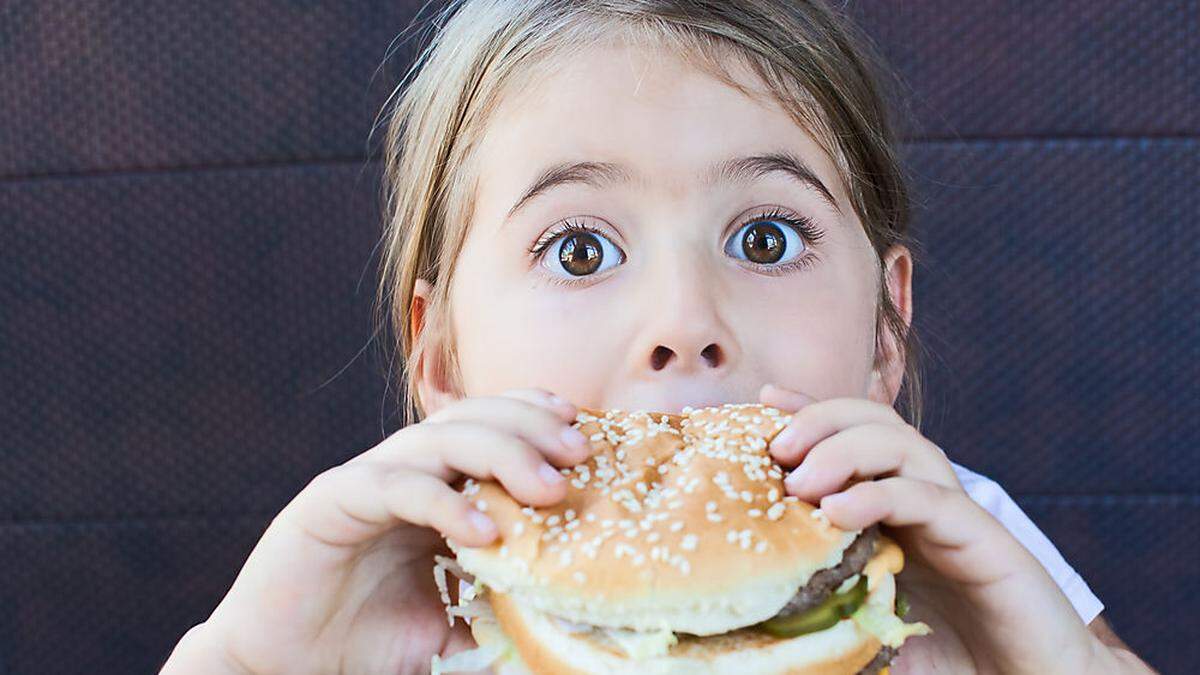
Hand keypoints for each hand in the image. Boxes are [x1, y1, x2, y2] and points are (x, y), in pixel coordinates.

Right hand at [160, 388, 590, 674]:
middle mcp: (402, 472)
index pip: (488, 426)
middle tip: (578, 455)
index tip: (584, 434)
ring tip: (548, 490)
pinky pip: (394, 487)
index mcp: (432, 485)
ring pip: (438, 441)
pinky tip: (483, 529)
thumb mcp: (452, 621)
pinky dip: (442, 501)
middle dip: (530, 428)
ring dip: (500, 456)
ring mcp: (366, 481)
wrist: (285, 666)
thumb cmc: (367, 643)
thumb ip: (498, 609)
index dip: (534, 417)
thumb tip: (569, 625)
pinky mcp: (330, 502)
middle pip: (471, 420)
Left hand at [759, 383, 1106, 674]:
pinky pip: (931, 500)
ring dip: (845, 449)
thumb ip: (829, 609)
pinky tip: (841, 510)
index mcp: (897, 510)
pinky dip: (883, 495)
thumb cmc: (952, 660)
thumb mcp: (871, 627)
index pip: (853, 436)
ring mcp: (956, 516)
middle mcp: (926, 500)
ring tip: (802, 481)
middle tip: (776, 449)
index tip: (763, 398)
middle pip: (875, 422)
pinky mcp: (986, 542)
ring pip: (903, 446)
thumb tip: (764, 620)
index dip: (810, 411)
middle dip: (821, 419)